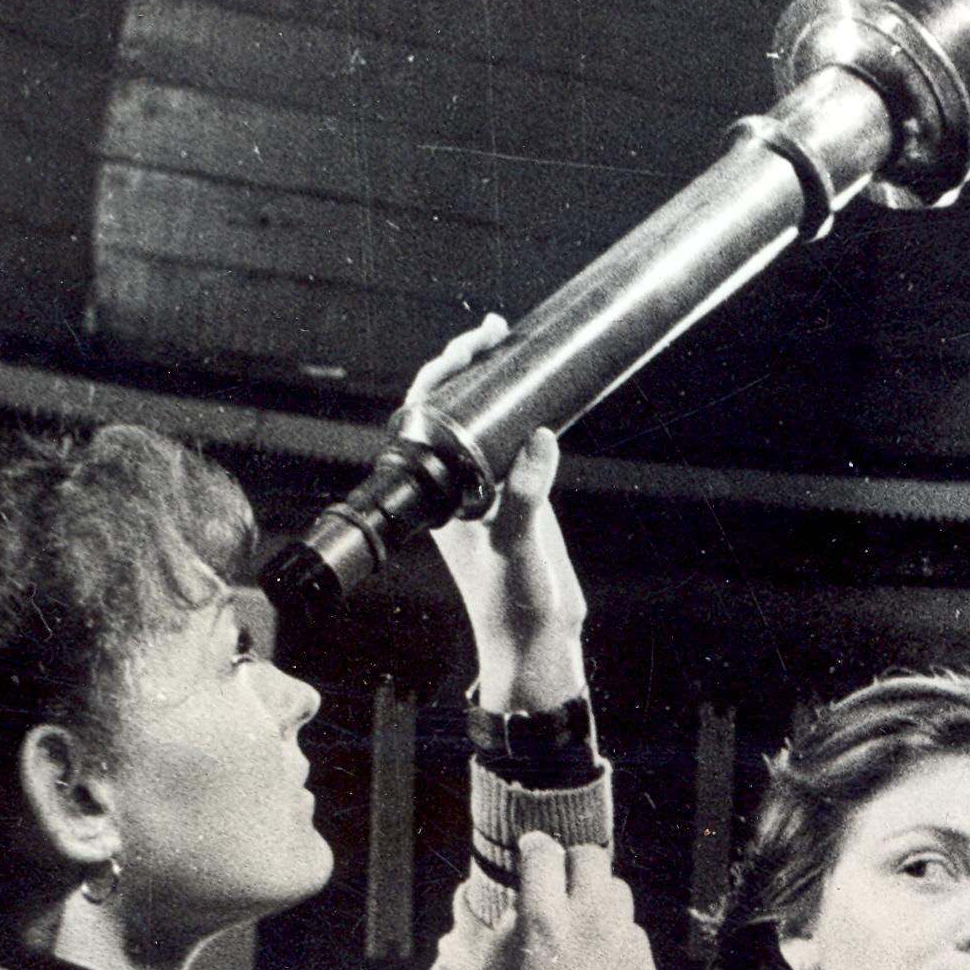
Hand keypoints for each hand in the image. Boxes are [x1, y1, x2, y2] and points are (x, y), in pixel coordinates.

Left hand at [406, 316, 589, 713]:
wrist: (538, 639)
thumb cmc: (512, 601)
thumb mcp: (515, 544)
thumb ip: (524, 494)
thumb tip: (540, 437)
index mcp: (437, 495)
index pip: (426, 419)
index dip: (443, 376)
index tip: (471, 347)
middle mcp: (455, 488)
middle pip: (452, 410)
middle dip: (470, 366)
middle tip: (495, 330)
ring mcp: (487, 490)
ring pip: (483, 421)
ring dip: (495, 382)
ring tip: (511, 342)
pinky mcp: (521, 498)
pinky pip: (516, 442)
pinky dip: (525, 411)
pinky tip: (542, 391)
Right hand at [478, 832, 656, 969]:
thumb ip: (508, 928)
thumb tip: (527, 898)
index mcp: (541, 922)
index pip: (543, 853)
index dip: (534, 847)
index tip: (533, 850)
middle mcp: (588, 922)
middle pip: (590, 858)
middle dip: (572, 863)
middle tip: (560, 881)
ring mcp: (624, 942)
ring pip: (617, 891)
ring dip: (596, 898)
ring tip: (579, 926)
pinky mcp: (647, 964)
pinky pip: (631, 931)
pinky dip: (614, 938)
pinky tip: (598, 967)